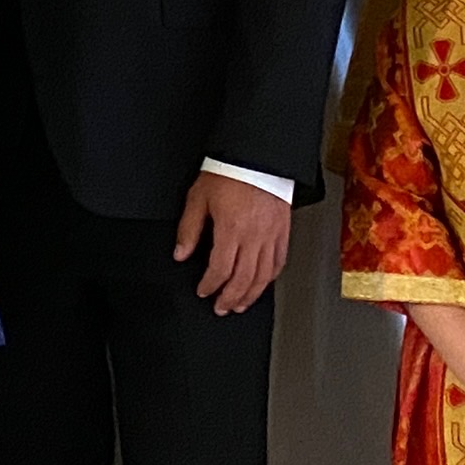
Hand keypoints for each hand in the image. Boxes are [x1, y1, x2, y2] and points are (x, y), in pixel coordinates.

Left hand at [171, 170, 292, 313]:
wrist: (257, 156)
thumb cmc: (229, 173)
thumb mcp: (198, 198)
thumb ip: (189, 229)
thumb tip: (181, 253)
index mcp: (231, 229)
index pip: (220, 269)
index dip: (210, 285)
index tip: (203, 291)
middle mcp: (254, 236)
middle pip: (243, 279)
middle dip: (230, 298)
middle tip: (221, 307)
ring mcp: (271, 235)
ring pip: (264, 275)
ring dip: (251, 294)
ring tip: (241, 304)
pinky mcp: (283, 231)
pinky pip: (279, 261)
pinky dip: (270, 277)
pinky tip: (263, 283)